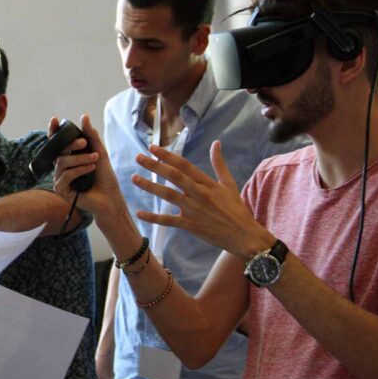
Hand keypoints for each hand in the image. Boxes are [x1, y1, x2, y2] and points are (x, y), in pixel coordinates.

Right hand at [49, 115, 128, 220]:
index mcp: (68, 158)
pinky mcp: (60, 190)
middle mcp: (61, 168)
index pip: (57, 143)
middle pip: (59, 151)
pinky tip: (90, 169)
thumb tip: (84, 117)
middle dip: (71, 144)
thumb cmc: (104, 177)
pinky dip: (79, 170)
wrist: (110, 197)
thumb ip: (91, 136)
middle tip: (84, 142)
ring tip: (95, 159)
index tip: (54, 119)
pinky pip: (66, 175)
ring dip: (80, 159)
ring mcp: (59, 179)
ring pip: (62, 162)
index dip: (54, 131)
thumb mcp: (99, 152)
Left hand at [133, 140, 272, 257]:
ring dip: (150, 186)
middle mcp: (199, 194)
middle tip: (138, 157)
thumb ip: (219, 164)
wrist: (243, 235)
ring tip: (134, 178)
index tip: (153, 148)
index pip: (184, 165)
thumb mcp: (229, 184)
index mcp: (207, 183)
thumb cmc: (236, 209)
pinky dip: (153, 217)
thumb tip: (216, 143)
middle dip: (154, 166)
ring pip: (168, 195)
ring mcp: (194, 210)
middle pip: (173, 176)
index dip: (168, 155)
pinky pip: (168, 220)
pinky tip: (139, 213)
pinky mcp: (190, 225)